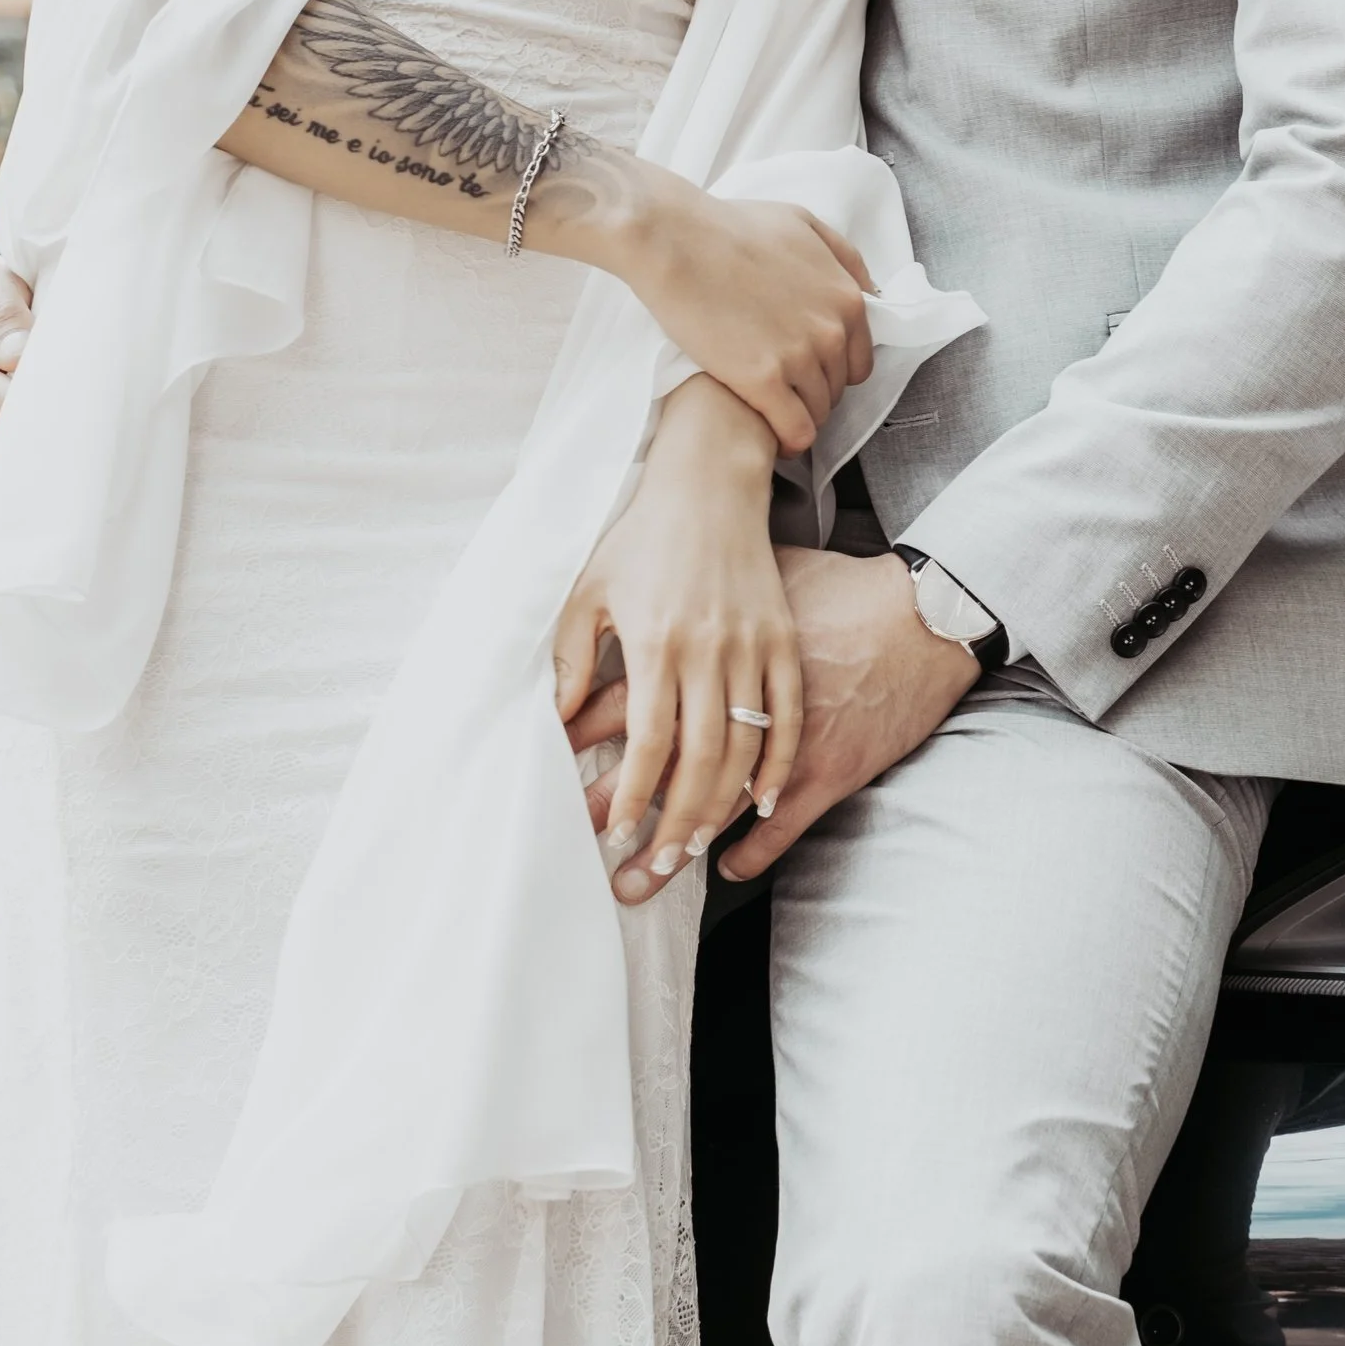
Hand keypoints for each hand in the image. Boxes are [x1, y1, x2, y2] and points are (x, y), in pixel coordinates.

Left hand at [553, 378, 799, 900]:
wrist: (712, 484)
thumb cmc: (642, 539)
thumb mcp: (589, 590)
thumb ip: (573, 657)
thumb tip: (559, 719)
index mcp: (657, 639)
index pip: (650, 739)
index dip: (635, 794)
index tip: (618, 832)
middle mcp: (710, 647)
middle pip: (702, 755)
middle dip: (681, 818)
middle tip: (663, 862)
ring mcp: (755, 644)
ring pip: (747, 744)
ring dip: (725, 804)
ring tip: (701, 846)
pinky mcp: (783, 639)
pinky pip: (786, 714)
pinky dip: (777, 761)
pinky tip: (761, 799)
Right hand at [581, 172, 873, 459]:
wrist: (674, 240)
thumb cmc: (730, 226)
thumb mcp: (804, 224)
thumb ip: (844, 259)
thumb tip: (870, 294)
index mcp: (846, 299)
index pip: (859, 361)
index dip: (832, 370)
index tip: (806, 371)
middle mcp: (832, 331)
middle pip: (837, 389)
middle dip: (813, 392)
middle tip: (780, 388)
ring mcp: (799, 358)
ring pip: (818, 413)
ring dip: (798, 416)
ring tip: (769, 412)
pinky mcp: (762, 381)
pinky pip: (795, 432)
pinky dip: (787, 440)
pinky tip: (771, 436)